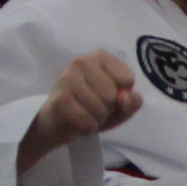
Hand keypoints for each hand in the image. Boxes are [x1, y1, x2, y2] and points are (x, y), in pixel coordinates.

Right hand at [21, 51, 140, 170]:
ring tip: (82, 112)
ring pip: (101, 109)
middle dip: (107, 109)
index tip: (104, 95)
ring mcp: (68, 79)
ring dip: (96, 119)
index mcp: (99, 57)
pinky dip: (86, 128)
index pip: (127, 79)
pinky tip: (75, 121)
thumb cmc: (89, 109)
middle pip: (114, 95)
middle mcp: (82, 62)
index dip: (121, 95)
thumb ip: (132, 102)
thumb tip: (125, 97)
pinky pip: (89, 122)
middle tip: (90, 106)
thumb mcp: (119, 107)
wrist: (54, 124)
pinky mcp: (61, 100)